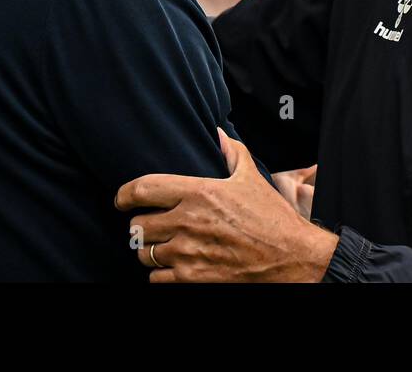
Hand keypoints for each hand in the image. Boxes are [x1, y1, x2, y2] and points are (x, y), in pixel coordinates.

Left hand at [115, 129, 338, 282]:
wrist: (291, 257)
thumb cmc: (271, 217)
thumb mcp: (251, 178)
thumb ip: (232, 152)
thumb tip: (220, 134)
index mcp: (198, 192)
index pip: (142, 189)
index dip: (123, 195)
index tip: (121, 200)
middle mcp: (187, 221)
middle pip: (137, 225)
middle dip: (140, 225)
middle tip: (150, 225)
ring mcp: (187, 252)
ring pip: (143, 253)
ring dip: (149, 250)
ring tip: (161, 246)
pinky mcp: (192, 278)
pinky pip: (156, 278)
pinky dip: (160, 273)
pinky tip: (173, 265)